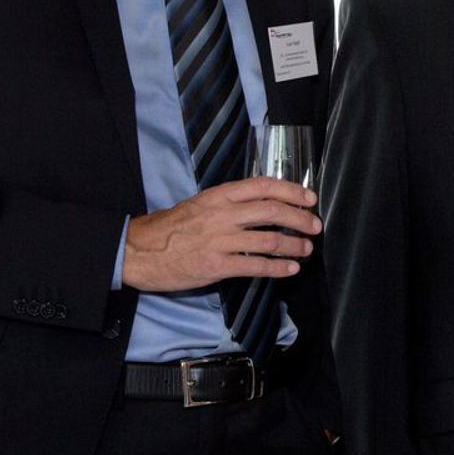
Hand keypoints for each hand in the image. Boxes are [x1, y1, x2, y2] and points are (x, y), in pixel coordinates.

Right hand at [123, 177, 320, 291]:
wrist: (138, 251)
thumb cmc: (171, 228)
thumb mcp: (200, 205)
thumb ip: (230, 204)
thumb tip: (264, 206)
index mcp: (219, 196)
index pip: (263, 186)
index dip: (291, 190)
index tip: (310, 198)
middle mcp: (222, 214)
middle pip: (272, 210)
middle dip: (300, 218)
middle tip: (314, 226)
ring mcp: (219, 240)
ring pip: (269, 239)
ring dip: (294, 245)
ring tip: (305, 249)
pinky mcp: (216, 265)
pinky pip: (255, 265)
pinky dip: (278, 268)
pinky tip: (290, 269)